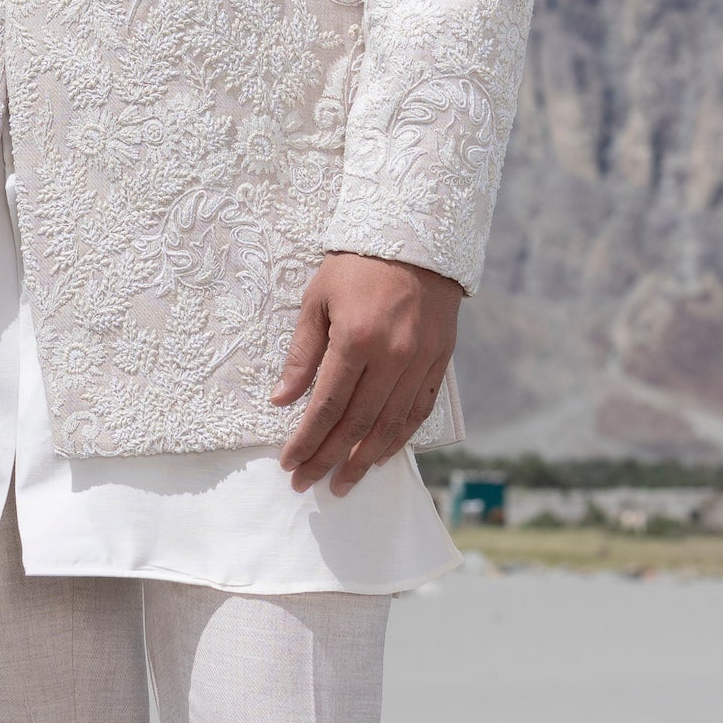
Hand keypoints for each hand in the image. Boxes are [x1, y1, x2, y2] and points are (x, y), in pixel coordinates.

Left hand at [274, 254, 463, 495]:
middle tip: (309, 484)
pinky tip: (382, 455)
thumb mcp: (317, 300)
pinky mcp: (440, 361)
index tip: (289, 463)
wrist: (417, 238)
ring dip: (365, 460)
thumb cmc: (357, 265)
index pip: (326, 406)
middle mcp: (391, 356)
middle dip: (329, 458)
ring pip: (391, 425)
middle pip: (356, 424)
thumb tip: (282, 399)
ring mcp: (420, 361)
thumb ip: (302, 353)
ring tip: (345, 483)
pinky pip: (419, 410)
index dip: (306, 440)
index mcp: (355, 338)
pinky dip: (400, 438)